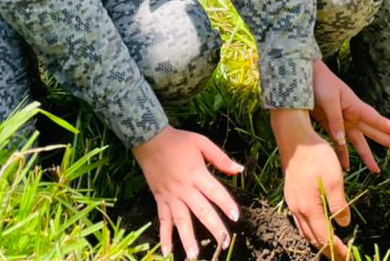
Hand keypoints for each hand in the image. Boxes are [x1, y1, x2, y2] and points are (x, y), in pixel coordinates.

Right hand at [133, 126, 242, 258]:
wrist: (150, 140)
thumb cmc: (179, 141)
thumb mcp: (202, 143)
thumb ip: (220, 158)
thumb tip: (240, 169)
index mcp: (197, 174)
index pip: (214, 192)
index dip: (226, 204)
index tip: (235, 217)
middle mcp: (184, 188)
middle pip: (201, 211)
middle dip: (213, 227)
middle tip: (223, 243)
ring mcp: (171, 196)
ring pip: (180, 220)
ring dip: (187, 238)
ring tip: (194, 255)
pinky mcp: (160, 199)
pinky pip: (163, 220)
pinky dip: (164, 236)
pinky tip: (167, 251)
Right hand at [272, 109, 351, 259]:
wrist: (295, 139)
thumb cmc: (316, 156)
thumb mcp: (334, 180)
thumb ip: (339, 205)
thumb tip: (344, 223)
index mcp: (309, 208)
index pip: (324, 237)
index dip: (336, 250)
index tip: (347, 257)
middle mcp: (298, 209)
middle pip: (312, 238)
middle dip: (327, 249)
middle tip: (341, 255)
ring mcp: (292, 202)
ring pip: (305, 230)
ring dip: (318, 240)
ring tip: (331, 245)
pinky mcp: (291, 194)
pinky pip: (300, 220)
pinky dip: (310, 228)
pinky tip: (317, 224)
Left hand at [311, 60, 389, 172]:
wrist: (305, 78)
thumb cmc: (320, 83)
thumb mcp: (329, 100)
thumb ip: (336, 120)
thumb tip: (342, 141)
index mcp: (356, 107)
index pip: (377, 120)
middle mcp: (352, 115)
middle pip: (371, 132)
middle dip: (384, 143)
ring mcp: (342, 121)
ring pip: (357, 141)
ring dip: (365, 155)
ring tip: (375, 170)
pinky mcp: (330, 126)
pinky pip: (339, 144)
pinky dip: (342, 155)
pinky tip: (345, 166)